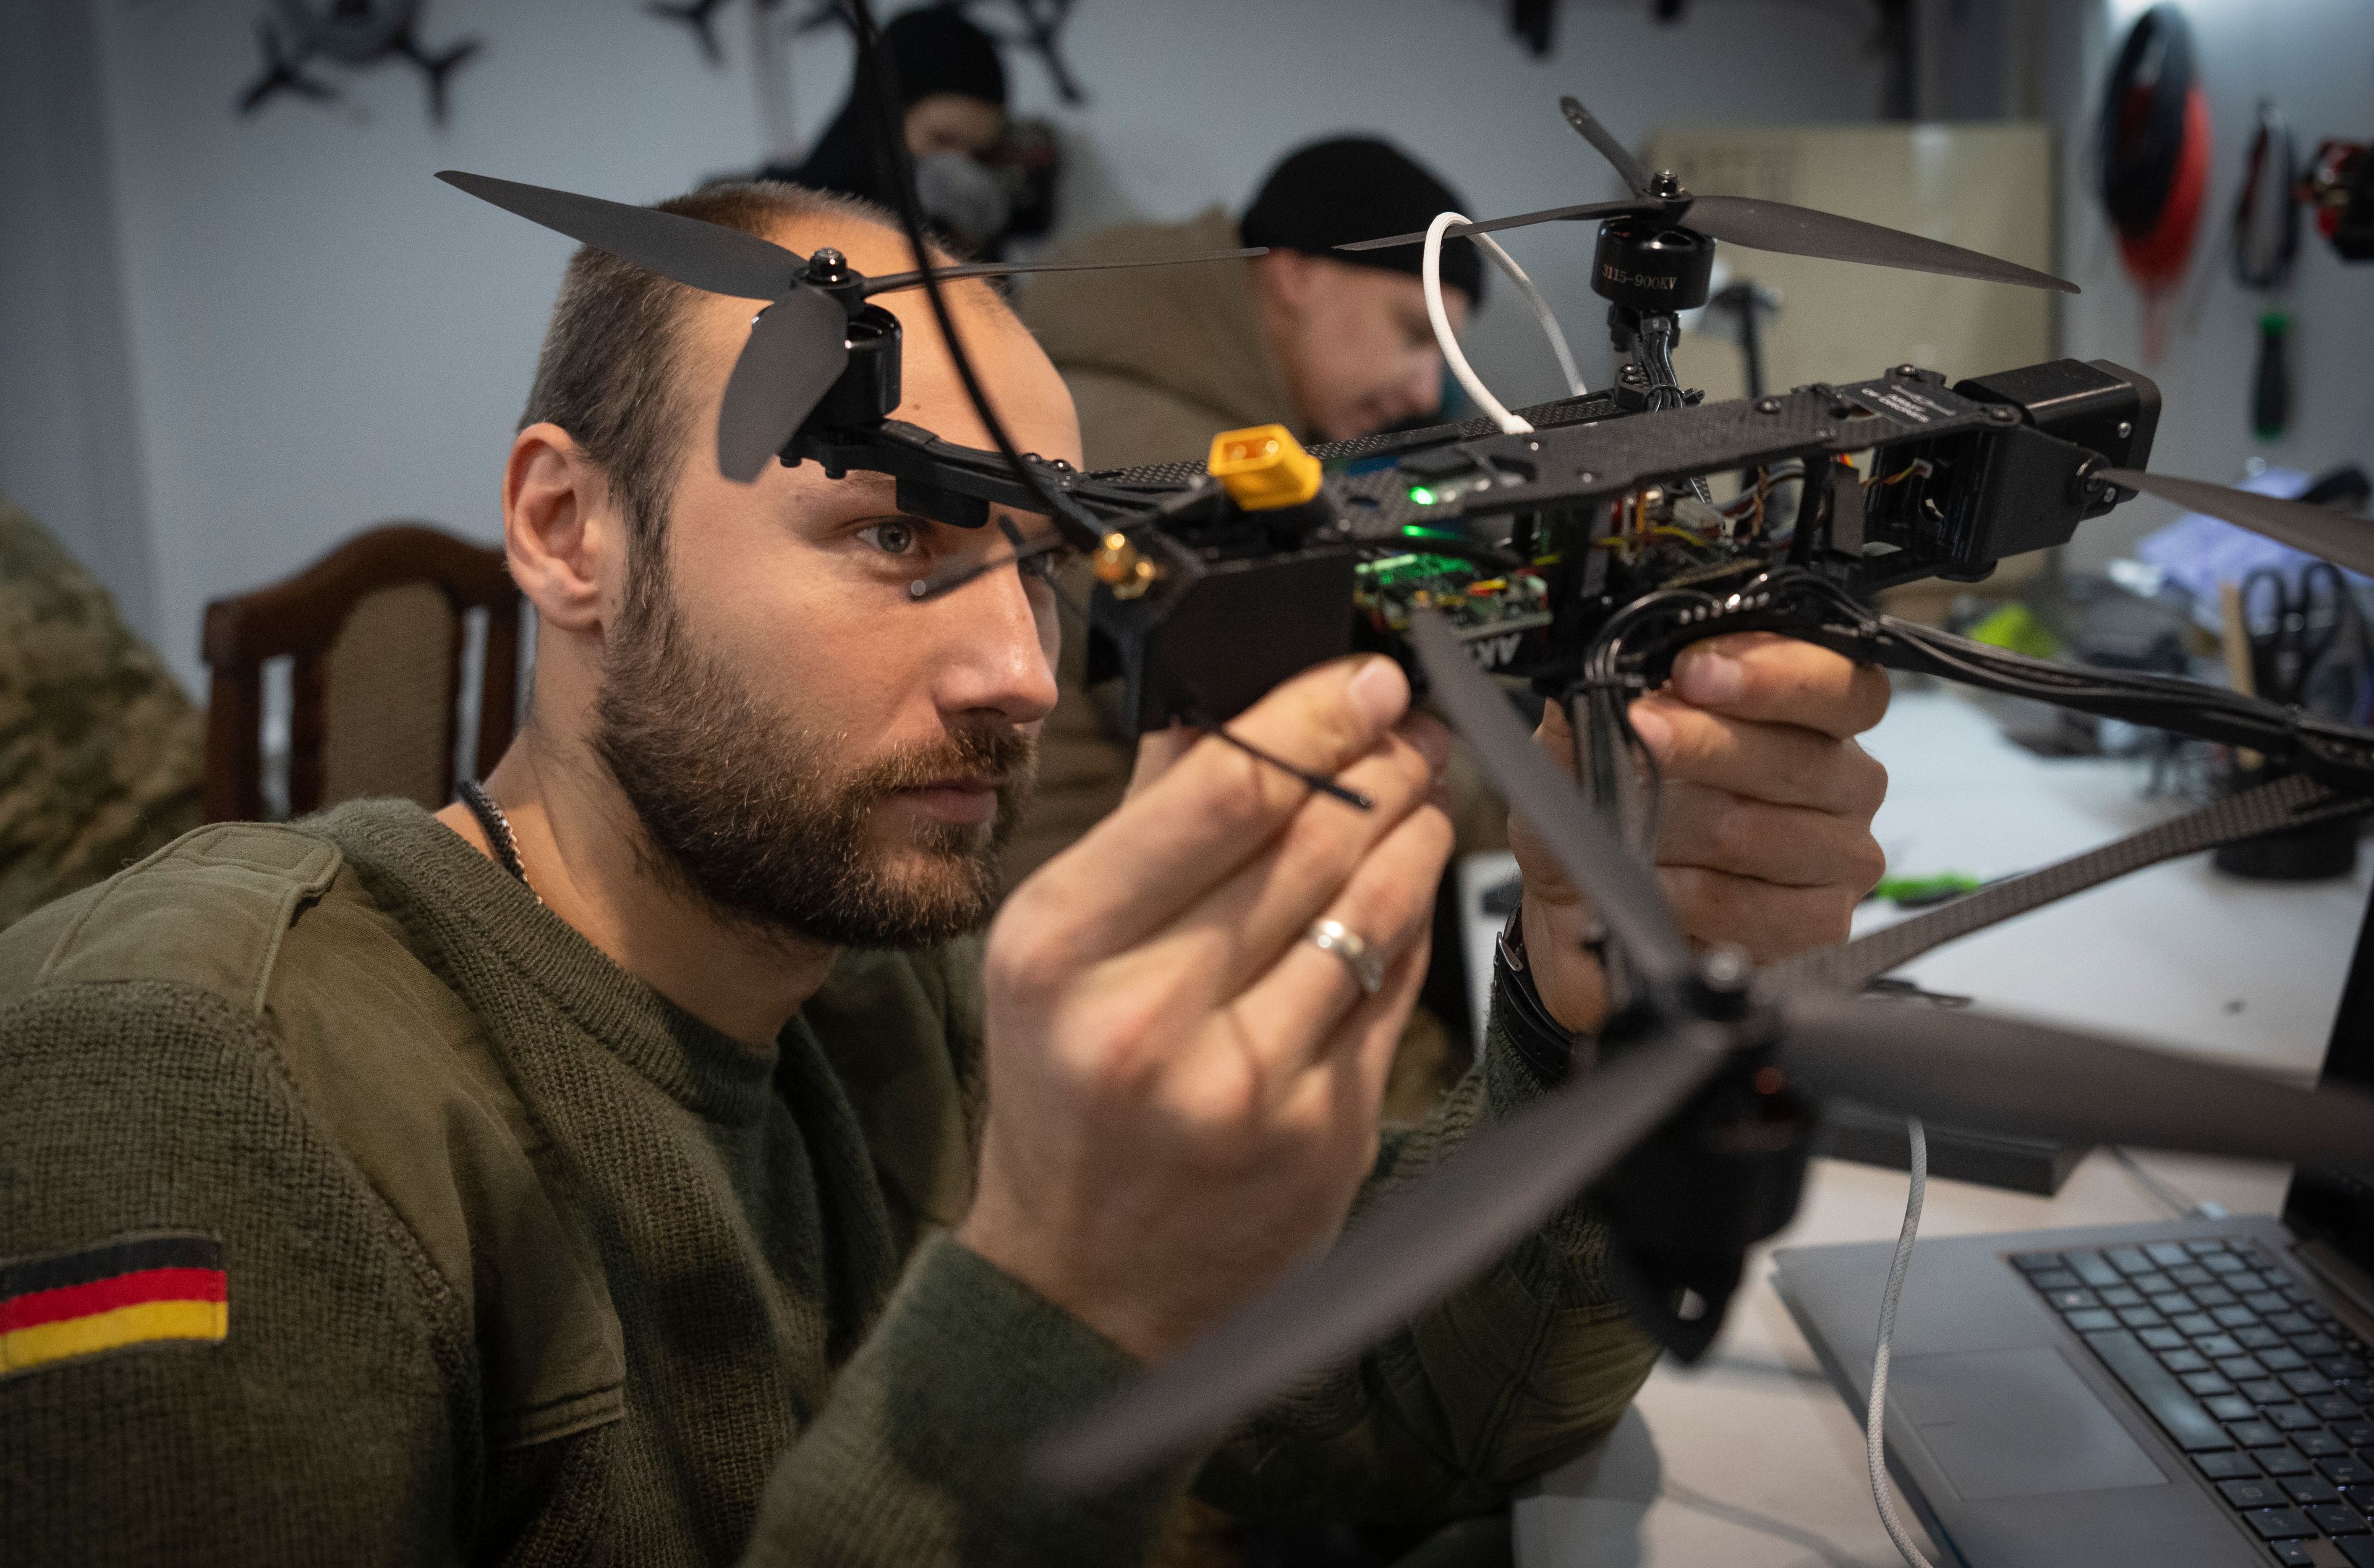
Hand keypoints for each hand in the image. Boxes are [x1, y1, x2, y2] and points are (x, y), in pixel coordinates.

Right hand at [961, 657, 1453, 1360]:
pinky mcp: (1325, 1131)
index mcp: (1061, 948)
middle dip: (1382, 758)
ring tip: (1419, 789)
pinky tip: (1405, 887)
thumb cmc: (1063, 1099)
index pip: (1219, 793)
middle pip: (1313, 837)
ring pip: (1373, 904)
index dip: (1315, 716)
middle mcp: (1150, 1014)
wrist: (1082, 1286)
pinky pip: (1394, 986)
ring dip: (1414, 826)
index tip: (1365, 676)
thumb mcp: (1050, 955)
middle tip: (1408, 722)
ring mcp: (1247, 1080)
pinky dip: (1410, 918)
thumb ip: (1136, 827)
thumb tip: (1220, 704)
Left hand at [1511, 634, 1888, 1033]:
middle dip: (1706, 743)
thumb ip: (1605, 695)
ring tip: (1620, 817)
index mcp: (1813, 714)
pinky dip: (1681, 892)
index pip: (1838, 682)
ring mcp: (1840, 856)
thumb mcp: (1587, 740)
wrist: (1590, 904)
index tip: (1693, 671)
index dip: (1772, 675)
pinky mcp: (1819, 925)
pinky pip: (1749, 906)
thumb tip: (1602, 665)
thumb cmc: (1609, 809)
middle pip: (1800, 757)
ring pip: (1763, 832)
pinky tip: (1647, 880)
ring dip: (1676, 824)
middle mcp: (1844, 780)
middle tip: (1641, 731)